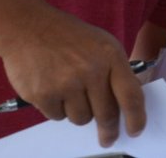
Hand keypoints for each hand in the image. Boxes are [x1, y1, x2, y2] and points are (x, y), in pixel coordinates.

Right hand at [0, 4, 143, 146]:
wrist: (29, 28)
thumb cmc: (69, 37)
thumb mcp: (102, 44)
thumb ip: (115, 71)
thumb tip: (125, 104)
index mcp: (111, 56)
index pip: (131, 95)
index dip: (136, 118)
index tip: (136, 131)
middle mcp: (91, 70)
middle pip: (107, 114)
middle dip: (108, 129)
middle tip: (107, 137)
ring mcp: (66, 83)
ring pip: (81, 118)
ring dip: (79, 112)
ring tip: (70, 91)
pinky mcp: (43, 95)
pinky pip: (58, 117)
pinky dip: (57, 109)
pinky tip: (53, 89)